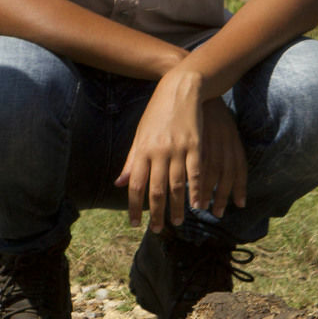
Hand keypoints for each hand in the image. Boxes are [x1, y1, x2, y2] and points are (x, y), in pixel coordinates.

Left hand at [116, 70, 244, 228]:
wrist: (179, 89)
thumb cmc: (157, 113)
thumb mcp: (140, 135)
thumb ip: (132, 161)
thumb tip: (120, 183)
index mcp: (143, 150)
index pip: (136, 185)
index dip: (134, 207)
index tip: (135, 223)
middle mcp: (158, 151)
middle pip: (156, 190)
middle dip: (156, 213)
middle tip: (157, 230)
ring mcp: (178, 148)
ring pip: (176, 185)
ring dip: (177, 207)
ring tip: (177, 222)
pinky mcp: (195, 144)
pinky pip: (195, 173)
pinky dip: (196, 191)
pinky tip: (197, 205)